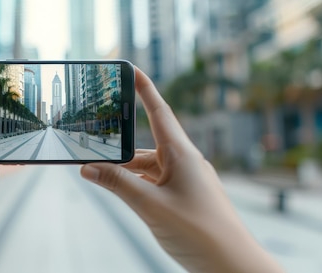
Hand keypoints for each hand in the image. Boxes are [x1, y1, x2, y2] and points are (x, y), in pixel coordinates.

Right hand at [80, 67, 282, 272]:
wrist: (234, 266)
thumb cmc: (201, 234)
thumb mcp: (151, 207)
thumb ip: (118, 185)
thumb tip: (87, 168)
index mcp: (182, 154)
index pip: (158, 112)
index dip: (144, 89)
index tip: (131, 69)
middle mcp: (185, 162)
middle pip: (147, 144)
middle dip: (120, 147)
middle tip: (94, 142)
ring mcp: (187, 181)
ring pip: (150, 168)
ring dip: (127, 171)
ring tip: (100, 175)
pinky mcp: (187, 198)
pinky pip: (157, 184)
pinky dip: (138, 185)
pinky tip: (123, 193)